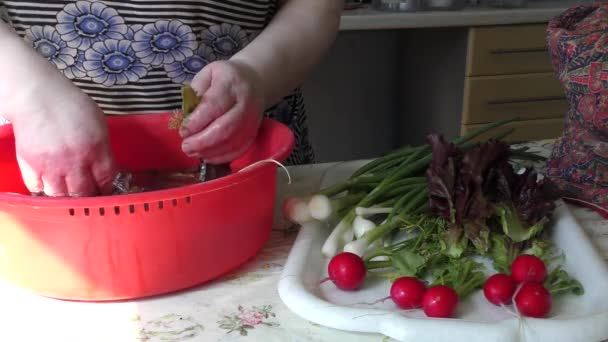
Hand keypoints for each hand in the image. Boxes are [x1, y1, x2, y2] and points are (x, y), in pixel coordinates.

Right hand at [9, 77, 116, 196]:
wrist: (36, 96)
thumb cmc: (70, 105)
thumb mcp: (99, 122)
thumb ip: (103, 146)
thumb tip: (104, 166)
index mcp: (95, 149)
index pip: (106, 179)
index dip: (107, 188)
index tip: (105, 190)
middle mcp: (74, 162)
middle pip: (85, 192)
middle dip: (89, 196)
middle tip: (89, 194)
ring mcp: (51, 166)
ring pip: (61, 196)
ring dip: (67, 197)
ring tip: (69, 192)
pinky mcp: (30, 166)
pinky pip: (38, 189)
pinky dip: (44, 190)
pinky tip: (50, 186)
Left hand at [180, 60, 264, 163]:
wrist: (254, 80)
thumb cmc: (225, 78)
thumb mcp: (207, 74)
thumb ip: (196, 93)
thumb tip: (187, 116)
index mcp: (230, 84)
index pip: (213, 105)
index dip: (197, 122)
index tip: (183, 131)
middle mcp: (245, 103)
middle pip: (225, 127)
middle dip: (202, 141)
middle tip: (186, 147)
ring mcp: (252, 119)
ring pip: (232, 141)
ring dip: (210, 151)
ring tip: (193, 152)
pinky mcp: (254, 131)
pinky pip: (240, 148)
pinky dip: (223, 156)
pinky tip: (208, 156)